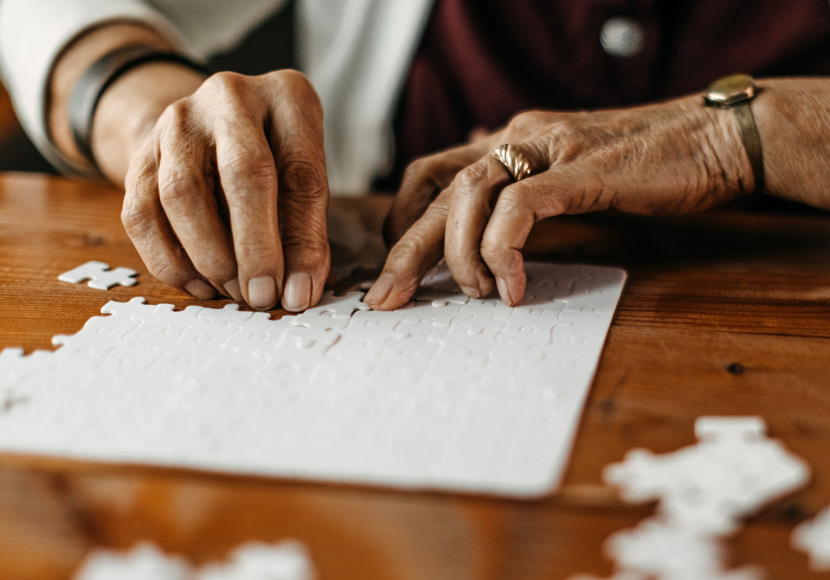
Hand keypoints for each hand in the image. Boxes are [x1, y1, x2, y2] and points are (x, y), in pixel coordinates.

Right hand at [122, 70, 329, 310]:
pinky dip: (170, 261)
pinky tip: (200, 284)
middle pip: (242, 174)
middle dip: (254, 249)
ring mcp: (177, 122)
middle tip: (261, 296)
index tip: (297, 292)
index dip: (301, 241)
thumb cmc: (274, 160)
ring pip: (181, 195)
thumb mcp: (304, 180)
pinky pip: (142, 214)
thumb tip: (299, 292)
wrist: (210, 128)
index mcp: (287, 98)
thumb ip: (306, 231)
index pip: (300, 173)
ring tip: (234, 291)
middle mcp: (230, 98)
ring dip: (210, 257)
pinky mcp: (140, 155)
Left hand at [365, 96, 749, 309]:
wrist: (718, 138)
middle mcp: (520, 136)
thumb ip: (528, 183)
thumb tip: (494, 204)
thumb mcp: (571, 172)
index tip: (399, 264)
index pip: (434, 172)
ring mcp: (550, 149)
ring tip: (471, 293)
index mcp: (513, 138)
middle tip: (385, 299)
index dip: (404, 217)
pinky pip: (521, 208)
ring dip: (457, 252)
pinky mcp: (583, 169)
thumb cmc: (648, 164)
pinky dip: (505, 250)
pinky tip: (514, 286)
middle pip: (436, 188)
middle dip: (404, 248)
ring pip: (468, 194)